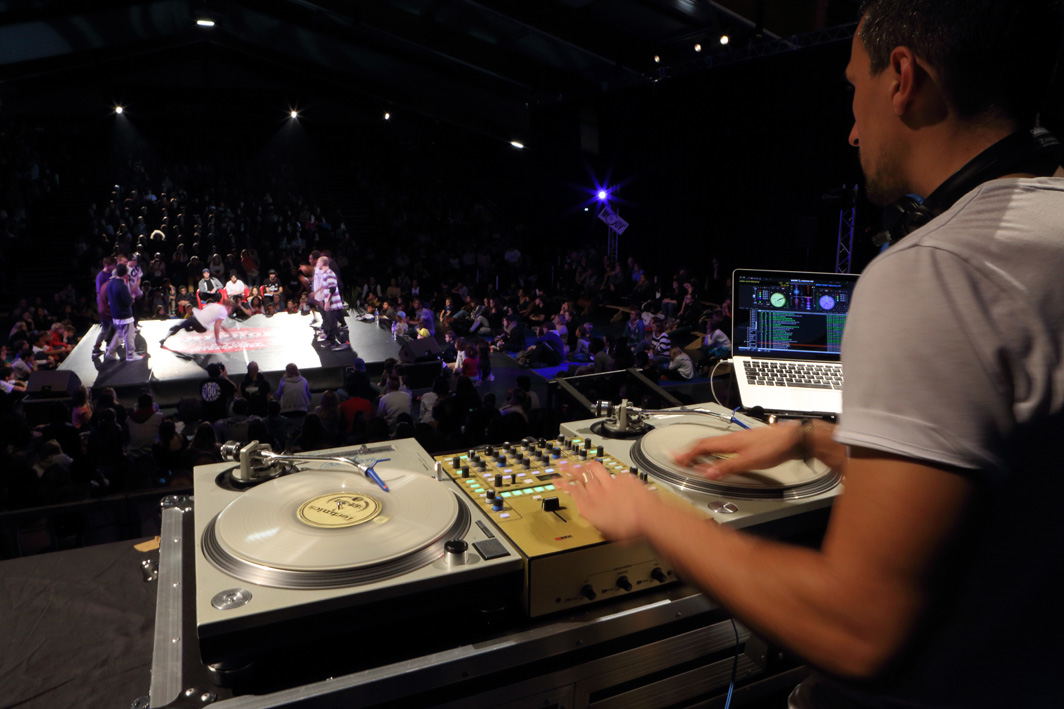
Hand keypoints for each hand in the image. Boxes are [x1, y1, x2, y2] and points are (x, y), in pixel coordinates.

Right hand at [568, 461, 658, 539]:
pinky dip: (612, 476)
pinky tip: (612, 478)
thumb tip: (592, 515)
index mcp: (590, 507)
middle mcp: (598, 492)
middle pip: (579, 474)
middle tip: (564, 465)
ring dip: (586, 464)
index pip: (571, 489)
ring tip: (582, 464)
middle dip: (569, 468)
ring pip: (593, 467)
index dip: (562, 483)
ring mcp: (611, 483)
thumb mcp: (606, 530)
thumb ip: (596, 519)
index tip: (557, 480)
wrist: (649, 517)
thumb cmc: (630, 529)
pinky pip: (615, 474)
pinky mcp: (624, 478)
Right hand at [671, 421, 801, 478]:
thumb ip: (726, 467)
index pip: (701, 447)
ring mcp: (738, 440)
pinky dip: (712, 451)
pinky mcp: (745, 443)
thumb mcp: (748, 462)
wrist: (792, 439)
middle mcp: (730, 438)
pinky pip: (721, 446)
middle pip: (704, 444)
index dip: (687, 455)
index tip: (676, 460)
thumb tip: (707, 473)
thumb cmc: (773, 448)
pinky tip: (715, 455)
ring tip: (692, 457)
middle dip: (689, 451)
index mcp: (728, 442)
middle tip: (678, 457)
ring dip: (700, 451)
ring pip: (713, 444)